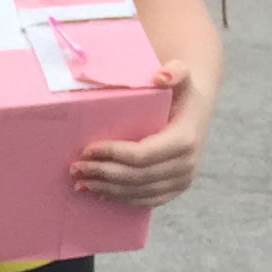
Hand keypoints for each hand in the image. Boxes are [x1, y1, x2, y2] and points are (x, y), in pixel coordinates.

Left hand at [72, 61, 208, 204]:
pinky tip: (101, 194)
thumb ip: (175, 71)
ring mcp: (183, 180)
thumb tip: (160, 76)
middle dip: (103, 174)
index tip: (86, 150)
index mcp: (185, 139)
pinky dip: (122, 199)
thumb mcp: (182, 75)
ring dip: (107, 189)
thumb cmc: (182, 91)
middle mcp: (187, 164)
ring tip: (80, 183)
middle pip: (136, 176)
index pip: (141, 154)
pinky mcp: (177, 189)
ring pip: (139, 191)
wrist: (196, 108)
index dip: (112, 154)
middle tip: (75, 168)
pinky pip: (148, 200)